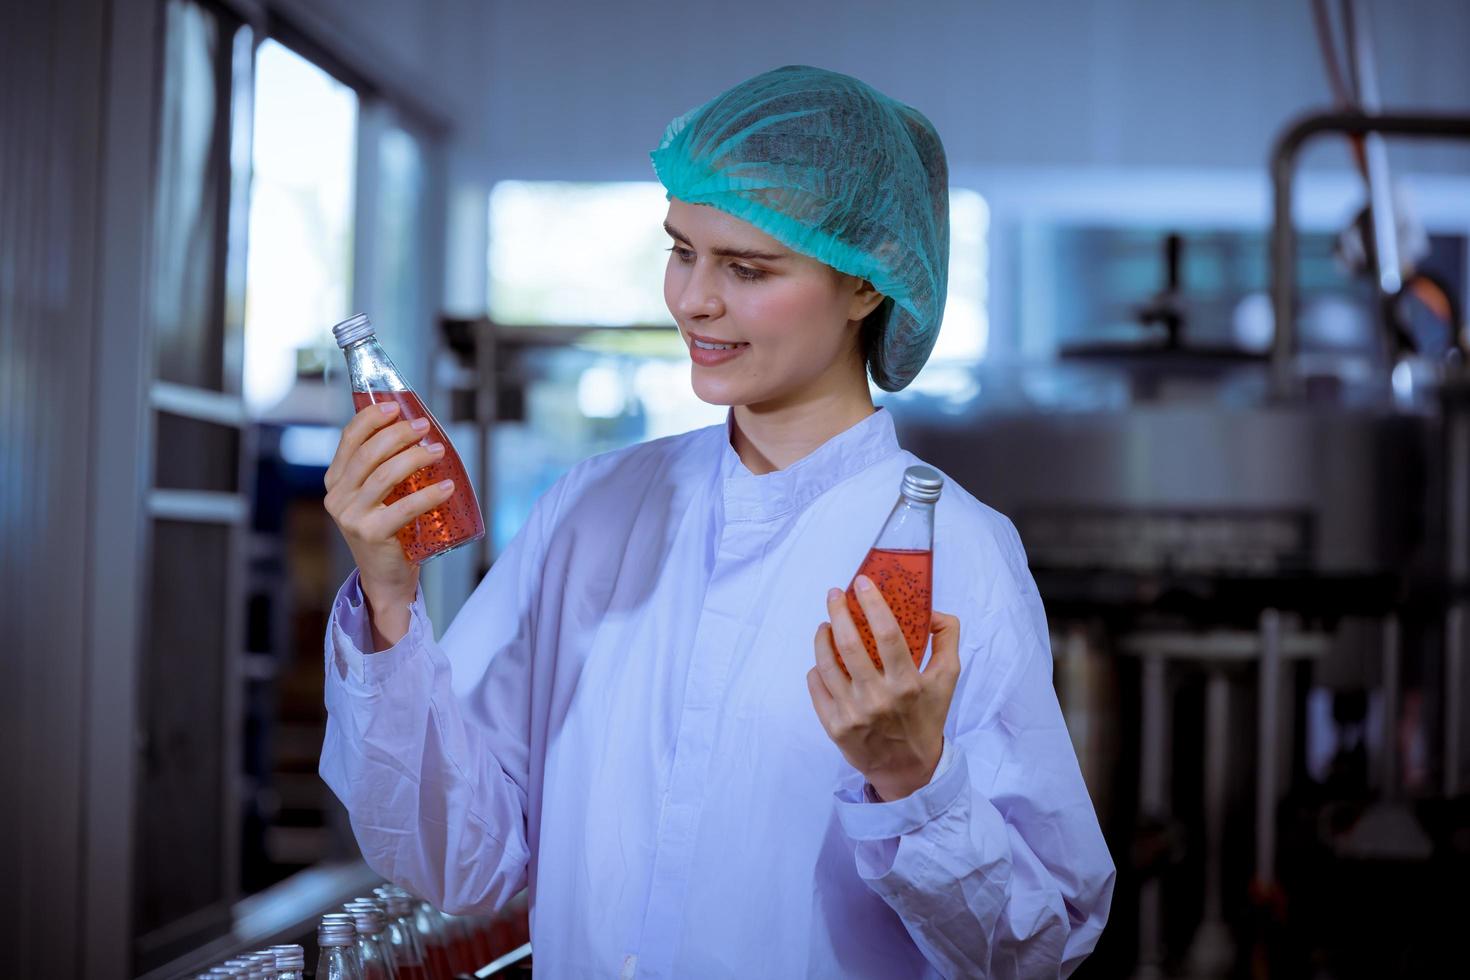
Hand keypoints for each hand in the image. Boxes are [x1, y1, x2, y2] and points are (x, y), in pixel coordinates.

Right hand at [322, 401, 452, 644]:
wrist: (386, 578)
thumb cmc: (388, 531)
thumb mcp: (377, 497)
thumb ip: (383, 468)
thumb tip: (417, 432)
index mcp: (336, 482)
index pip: (349, 439)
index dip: (372, 418)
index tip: (396, 406)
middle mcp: (338, 497)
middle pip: (369, 453)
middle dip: (399, 434)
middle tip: (425, 428)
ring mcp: (351, 516)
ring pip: (385, 475)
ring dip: (416, 458)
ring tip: (439, 452)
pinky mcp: (371, 534)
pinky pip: (404, 507)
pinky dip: (429, 495)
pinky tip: (447, 487)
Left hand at [807, 576, 961, 800]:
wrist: (906, 768)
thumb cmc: (926, 717)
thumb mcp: (947, 679)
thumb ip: (946, 639)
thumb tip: (931, 610)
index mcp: (908, 684)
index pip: (888, 634)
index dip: (873, 604)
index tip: (861, 582)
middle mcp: (878, 698)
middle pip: (849, 645)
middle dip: (838, 612)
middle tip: (834, 594)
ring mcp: (853, 714)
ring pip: (826, 663)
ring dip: (822, 636)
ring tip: (825, 625)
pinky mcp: (834, 726)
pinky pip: (816, 684)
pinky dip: (817, 667)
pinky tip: (824, 659)